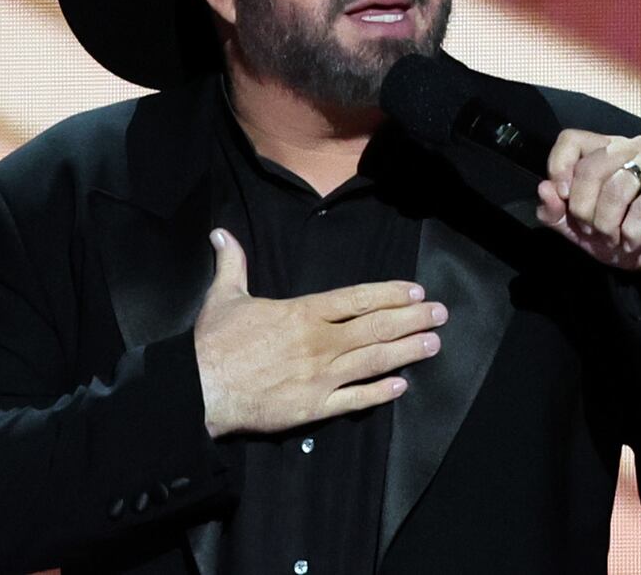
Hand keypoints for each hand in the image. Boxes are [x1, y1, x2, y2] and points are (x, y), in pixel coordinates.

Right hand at [192, 228, 445, 437]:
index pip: (356, 299)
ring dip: (407, 352)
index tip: (415, 291)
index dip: (389, 294)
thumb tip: (221, 233)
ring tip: (433, 344)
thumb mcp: (223, 296)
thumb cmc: (213, 343)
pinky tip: (401, 386)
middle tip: (441, 314)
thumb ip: (232, 263)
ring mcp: (320, 377)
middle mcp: (319, 343)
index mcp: (302, 313)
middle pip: (375, 327)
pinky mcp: (314, 407)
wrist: (199, 389)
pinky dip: (380, 393)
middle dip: (412, 319)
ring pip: (373, 361)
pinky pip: (354, 400)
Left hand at [533, 129, 640, 279]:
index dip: (559, 167)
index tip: (563, 196)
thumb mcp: (580, 230)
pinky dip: (631, 233)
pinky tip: (633, 242)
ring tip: (614, 238)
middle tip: (592, 230)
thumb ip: (557, 212)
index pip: (572, 139)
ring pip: (616, 188)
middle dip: (584, 208)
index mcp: (606, 149)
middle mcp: (633, 147)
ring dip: (608, 224)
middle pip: (592, 166)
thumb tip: (544, 189)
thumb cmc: (623, 236)